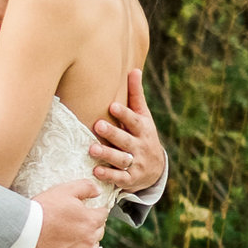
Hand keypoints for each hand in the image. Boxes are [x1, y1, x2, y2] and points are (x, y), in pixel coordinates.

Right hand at [31, 179, 105, 247]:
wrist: (24, 232)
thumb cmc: (42, 210)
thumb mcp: (64, 190)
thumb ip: (85, 187)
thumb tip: (98, 191)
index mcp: (90, 220)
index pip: (103, 214)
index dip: (95, 210)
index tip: (89, 211)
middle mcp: (89, 238)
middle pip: (99, 231)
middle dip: (93, 225)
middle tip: (79, 222)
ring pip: (94, 247)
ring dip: (89, 241)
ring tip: (76, 236)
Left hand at [90, 69, 164, 194]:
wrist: (156, 169)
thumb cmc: (143, 135)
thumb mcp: (144, 116)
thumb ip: (136, 95)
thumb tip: (134, 69)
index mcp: (143, 129)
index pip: (133, 120)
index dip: (124, 114)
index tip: (112, 106)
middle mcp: (140, 146)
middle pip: (125, 139)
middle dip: (112, 133)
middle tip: (97, 125)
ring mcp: (135, 163)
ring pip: (121, 159)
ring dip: (106, 155)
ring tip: (91, 149)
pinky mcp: (130, 179)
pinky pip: (119, 178)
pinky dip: (108, 176)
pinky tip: (96, 171)